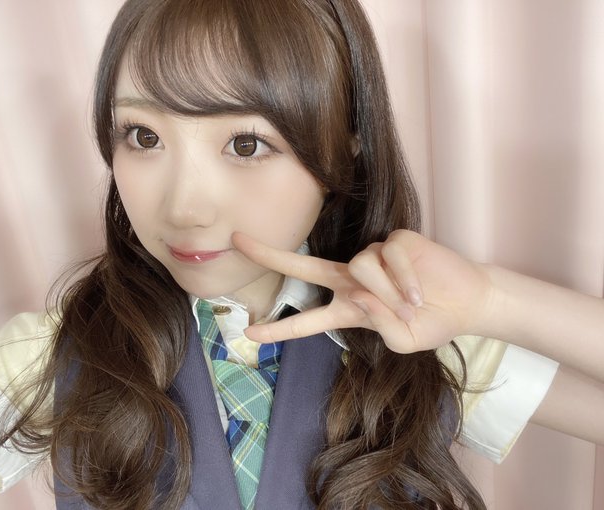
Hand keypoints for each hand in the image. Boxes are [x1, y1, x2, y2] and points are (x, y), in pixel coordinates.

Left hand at [232, 230, 491, 352]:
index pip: (308, 319)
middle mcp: (352, 280)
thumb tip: (362, 294)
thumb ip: (379, 324)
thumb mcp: (402, 340)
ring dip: (387, 291)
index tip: (249, 333)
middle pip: (304, 267)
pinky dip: (405, 280)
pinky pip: (388, 257)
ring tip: (412, 305)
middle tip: (236, 242)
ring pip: (359, 267)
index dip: (280, 328)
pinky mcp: (394, 241)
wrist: (467, 303)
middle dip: (270, 256)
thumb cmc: (431, 323)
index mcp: (348, 308)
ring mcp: (372, 258)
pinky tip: (420, 292)